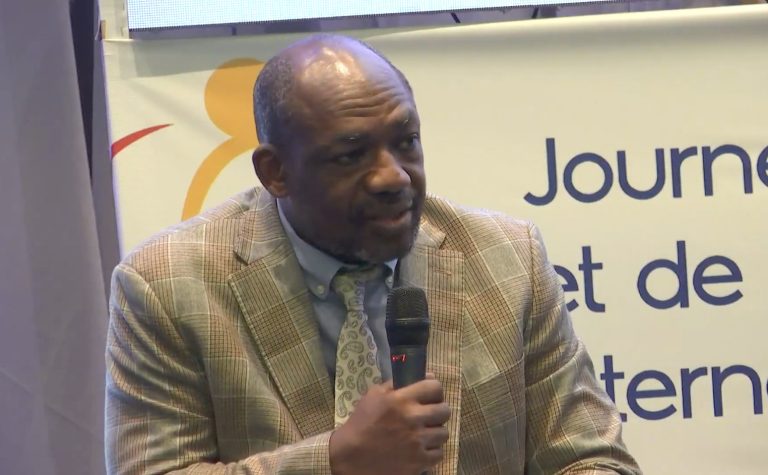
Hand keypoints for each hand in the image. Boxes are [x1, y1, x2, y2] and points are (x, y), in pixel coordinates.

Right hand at [329, 378, 450, 474]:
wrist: (351, 457)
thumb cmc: (361, 423)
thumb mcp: (373, 395)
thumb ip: (396, 385)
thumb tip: (421, 377)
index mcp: (401, 400)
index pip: (434, 387)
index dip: (435, 390)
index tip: (431, 395)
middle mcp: (413, 419)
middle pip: (445, 410)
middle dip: (438, 411)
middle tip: (430, 415)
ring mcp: (418, 442)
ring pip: (444, 433)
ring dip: (435, 432)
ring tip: (424, 434)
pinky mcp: (419, 461)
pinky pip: (439, 453)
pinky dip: (431, 452)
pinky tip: (421, 449)